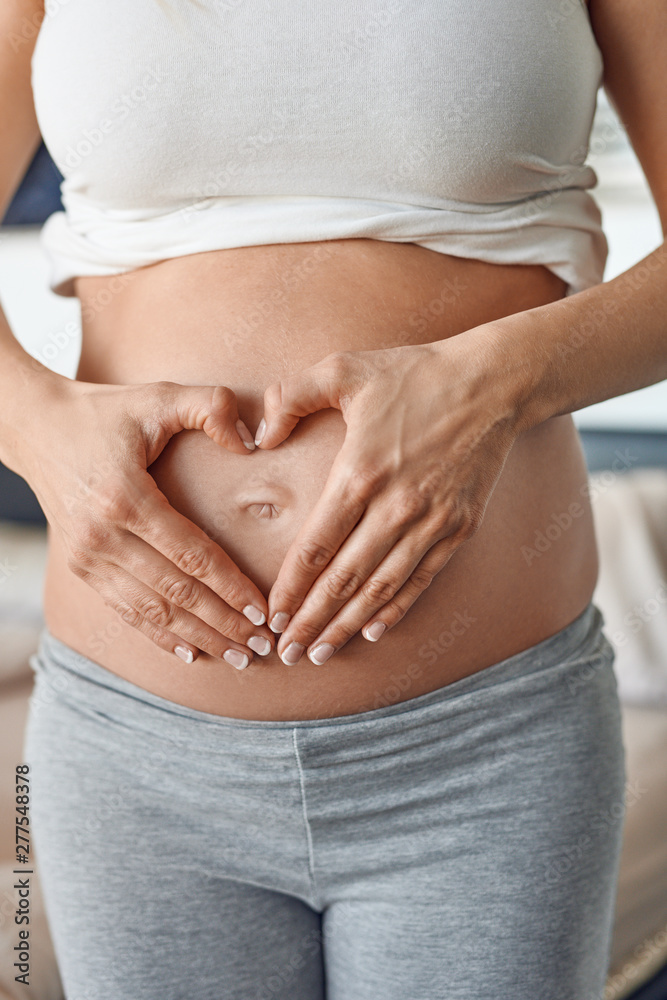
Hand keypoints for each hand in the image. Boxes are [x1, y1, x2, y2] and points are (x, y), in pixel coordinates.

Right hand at [20, 376, 275, 666]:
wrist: (35, 427)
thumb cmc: (105, 411)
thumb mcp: (158, 394)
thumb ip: (209, 406)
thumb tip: (254, 440)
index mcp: (125, 497)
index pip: (191, 556)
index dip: (230, 587)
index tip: (263, 610)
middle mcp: (102, 536)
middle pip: (175, 593)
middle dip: (223, 623)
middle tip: (262, 644)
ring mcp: (86, 557)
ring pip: (151, 612)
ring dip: (198, 637)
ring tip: (238, 655)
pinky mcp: (79, 568)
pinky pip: (125, 612)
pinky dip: (160, 636)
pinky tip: (192, 653)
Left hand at [254, 325, 522, 664]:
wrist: (493, 382)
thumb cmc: (413, 374)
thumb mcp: (344, 368)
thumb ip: (293, 396)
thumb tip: (259, 437)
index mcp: (360, 473)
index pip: (316, 547)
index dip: (290, 588)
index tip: (271, 615)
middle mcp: (396, 506)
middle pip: (344, 579)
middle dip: (311, 621)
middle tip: (285, 653)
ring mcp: (431, 521)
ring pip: (381, 588)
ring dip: (348, 626)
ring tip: (321, 653)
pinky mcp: (459, 526)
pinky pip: (421, 579)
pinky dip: (396, 609)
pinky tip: (373, 631)